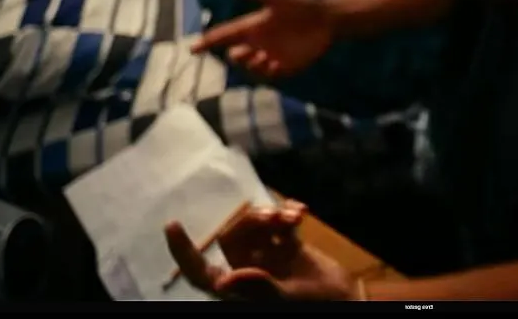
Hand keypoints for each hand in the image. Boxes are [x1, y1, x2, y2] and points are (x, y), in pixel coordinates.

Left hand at [165, 201, 359, 300]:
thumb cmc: (315, 306)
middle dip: (250, 222)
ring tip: (292, 217)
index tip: (172, 225)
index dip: (184, 251)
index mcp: (237, 291)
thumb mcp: (286, 300)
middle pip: (232, 237)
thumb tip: (226, 280)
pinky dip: (288, 213)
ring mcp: (267, 257)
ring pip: (254, 225)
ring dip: (271, 215)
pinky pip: (279, 222)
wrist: (345, 300)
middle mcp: (247, 272)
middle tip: (274, 218)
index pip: (201, 272)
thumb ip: (259, 288)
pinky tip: (302, 212)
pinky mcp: (287, 246)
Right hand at [190, 0, 333, 78]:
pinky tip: (276, 63)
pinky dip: (268, 72)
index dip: (208, 41)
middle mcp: (258, 42)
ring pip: (250, 68)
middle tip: (244, 51)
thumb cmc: (300, 4)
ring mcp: (271, 55)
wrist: (326, 18)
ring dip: (253, 65)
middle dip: (235, 57)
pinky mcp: (285, 66)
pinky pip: (269, 76)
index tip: (192, 48)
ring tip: (266, 58)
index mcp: (252, 25)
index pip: (225, 34)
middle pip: (234, 55)